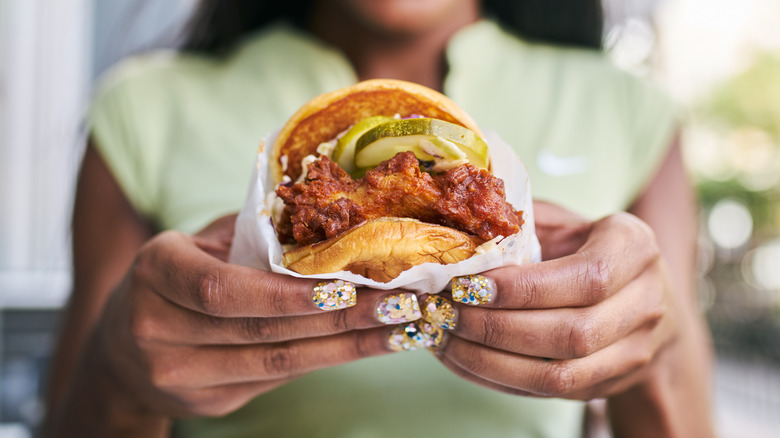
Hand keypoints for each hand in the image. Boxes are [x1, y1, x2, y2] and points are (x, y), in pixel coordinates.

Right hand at [69, 215, 403, 422]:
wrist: (124, 345)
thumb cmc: (179, 275)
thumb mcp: (201, 242)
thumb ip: (255, 235)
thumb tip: (338, 223)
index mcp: (154, 271)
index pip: (221, 288)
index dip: (287, 292)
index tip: (348, 283)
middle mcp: (156, 329)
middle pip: (261, 331)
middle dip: (340, 317)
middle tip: (400, 302)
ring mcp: (179, 376)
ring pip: (277, 363)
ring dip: (347, 346)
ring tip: (400, 328)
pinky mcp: (207, 403)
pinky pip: (276, 381)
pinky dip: (327, 361)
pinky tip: (367, 346)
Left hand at [433, 202, 676, 399]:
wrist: (637, 294)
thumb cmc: (582, 245)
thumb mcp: (560, 221)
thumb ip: (519, 224)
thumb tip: (455, 236)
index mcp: (634, 248)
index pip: (587, 278)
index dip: (524, 289)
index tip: (470, 286)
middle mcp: (645, 302)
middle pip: (573, 333)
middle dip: (498, 328)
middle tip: (446, 313)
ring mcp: (632, 351)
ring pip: (560, 375)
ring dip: (491, 362)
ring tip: (445, 339)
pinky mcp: (607, 385)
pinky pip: (547, 393)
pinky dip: (496, 379)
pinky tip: (460, 359)